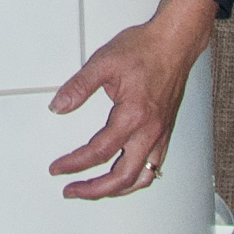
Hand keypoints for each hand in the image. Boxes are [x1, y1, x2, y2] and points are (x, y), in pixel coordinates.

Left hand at [47, 0, 216, 199]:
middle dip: (94, 189)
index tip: (58, 168)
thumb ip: (78, 87)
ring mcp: (160, 134)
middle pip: (122, 177)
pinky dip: (137, 179)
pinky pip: (154, 166)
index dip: (74, 164)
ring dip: (117, 189)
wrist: (175, 42)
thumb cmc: (145, 49)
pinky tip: (127, 177)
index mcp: (133, 116)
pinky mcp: (166, 131)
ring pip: (141, 177)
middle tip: (73, 190)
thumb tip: (59, 106)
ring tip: (97, 190)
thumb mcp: (103, 63)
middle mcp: (149, 131)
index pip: (98, 151)